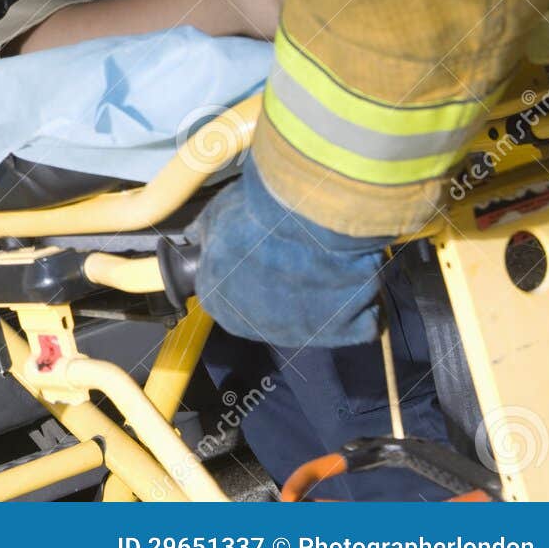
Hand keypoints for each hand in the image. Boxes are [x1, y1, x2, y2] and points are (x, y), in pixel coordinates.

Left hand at [188, 160, 388, 347]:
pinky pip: (350, 322)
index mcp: (218, 303)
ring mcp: (301, 333)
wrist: (309, 216)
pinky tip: (347, 277)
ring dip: (310, 294)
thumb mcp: (214, 216)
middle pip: (263, 309)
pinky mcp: (343, 332)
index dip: (237, 270)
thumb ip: (204, 235)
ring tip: (318, 259)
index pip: (222, 294)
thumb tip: (195, 237)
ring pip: (305, 317)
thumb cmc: (256, 214)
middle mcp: (255, 327)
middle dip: (272, 285)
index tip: (252, 252)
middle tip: (287, 253)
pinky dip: (353, 304)